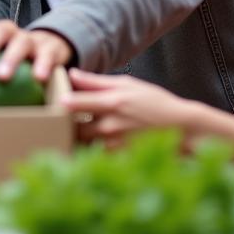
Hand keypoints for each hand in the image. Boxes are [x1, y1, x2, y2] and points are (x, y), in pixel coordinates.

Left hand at [0, 21, 72, 81]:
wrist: (55, 48)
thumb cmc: (22, 62)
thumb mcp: (5, 63)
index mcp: (0, 37)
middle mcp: (16, 35)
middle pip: (1, 31)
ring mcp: (35, 40)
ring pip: (22, 42)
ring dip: (11, 58)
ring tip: (3, 77)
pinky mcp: (53, 50)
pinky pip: (48, 54)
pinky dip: (43, 64)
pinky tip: (39, 78)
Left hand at [65, 69, 194, 146]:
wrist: (184, 129)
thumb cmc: (155, 102)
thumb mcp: (127, 84)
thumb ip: (96, 81)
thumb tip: (71, 73)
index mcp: (111, 102)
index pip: (73, 103)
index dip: (57, 103)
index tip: (49, 101)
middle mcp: (110, 125)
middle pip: (71, 127)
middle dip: (63, 124)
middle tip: (54, 119)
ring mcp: (114, 145)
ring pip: (81, 143)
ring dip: (74, 138)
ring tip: (68, 132)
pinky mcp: (119, 159)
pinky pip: (93, 156)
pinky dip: (87, 151)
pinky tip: (88, 146)